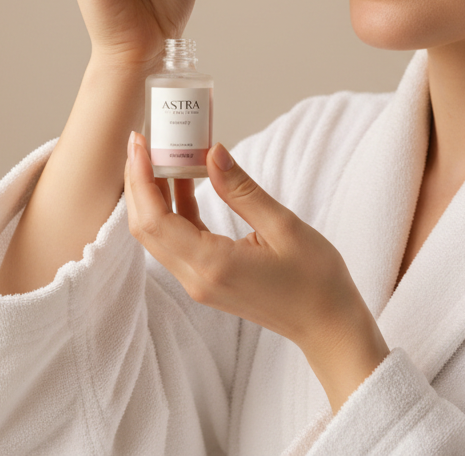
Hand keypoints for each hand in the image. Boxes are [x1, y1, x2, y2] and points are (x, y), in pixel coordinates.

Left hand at [124, 133, 390, 410]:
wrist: (327, 324)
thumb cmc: (315, 280)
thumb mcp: (283, 226)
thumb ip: (242, 189)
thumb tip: (212, 152)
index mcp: (212, 265)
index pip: (154, 219)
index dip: (139, 178)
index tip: (140, 142)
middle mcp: (196, 278)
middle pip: (146, 227)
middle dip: (137, 182)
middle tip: (143, 141)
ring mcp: (199, 283)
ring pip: (157, 235)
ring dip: (153, 195)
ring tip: (162, 155)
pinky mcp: (207, 280)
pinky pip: (178, 242)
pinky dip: (174, 211)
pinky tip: (186, 182)